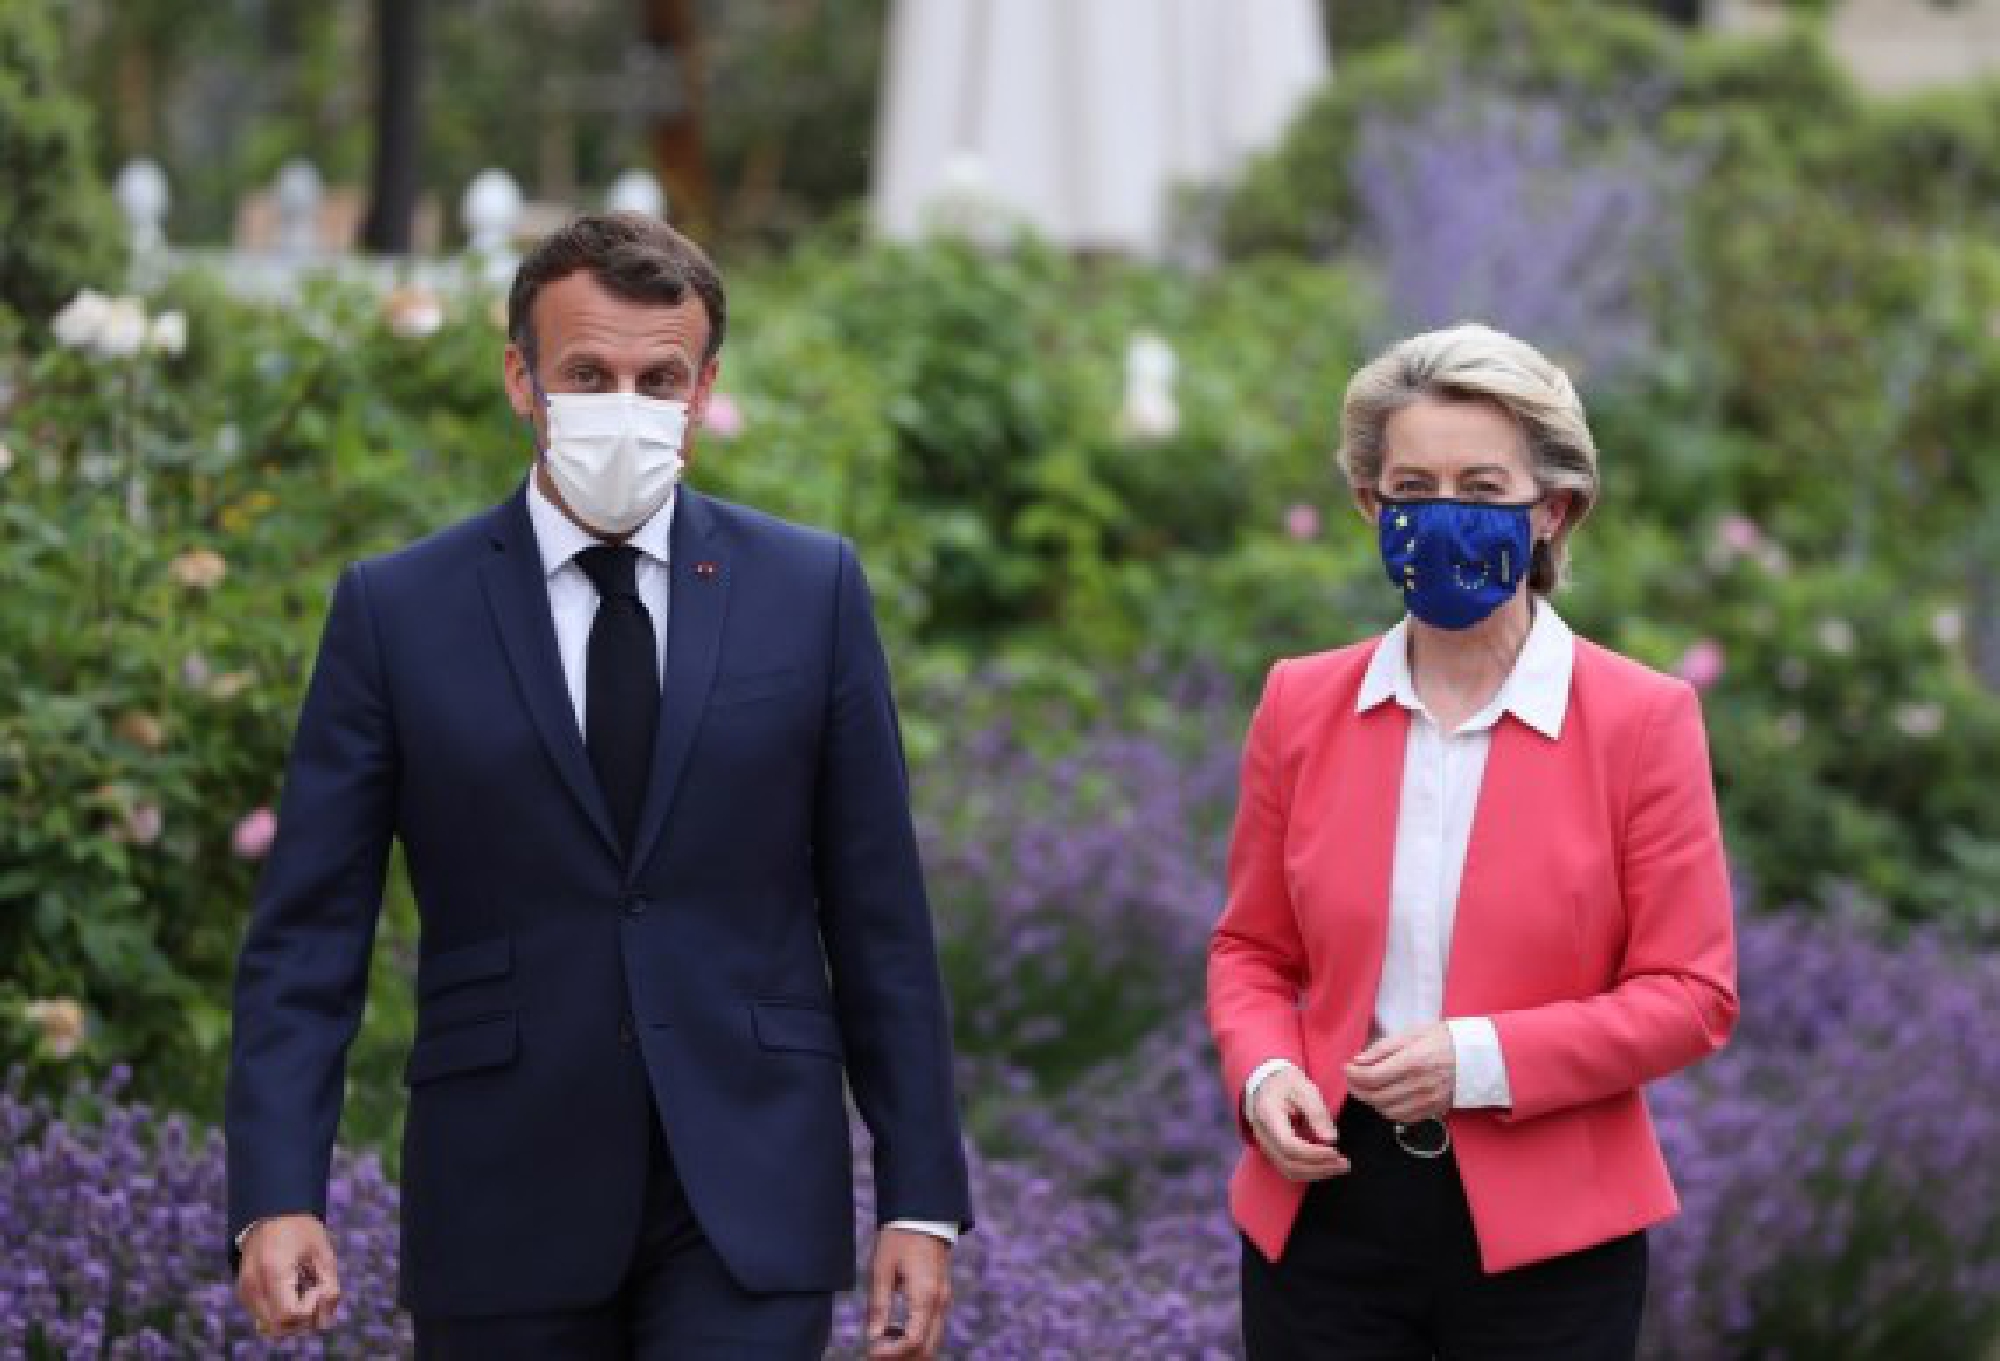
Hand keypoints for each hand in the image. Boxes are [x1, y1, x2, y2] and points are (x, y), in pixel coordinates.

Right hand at [235, 1214, 340, 1340]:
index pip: (288, 1315)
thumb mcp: (324, 1253)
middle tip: (314, 1292)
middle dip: (303, 1320)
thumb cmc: (301, 1230)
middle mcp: (253, 1286)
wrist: (271, 1214)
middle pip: (279, 1328)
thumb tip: (326, 1321)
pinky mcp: (245, 1295)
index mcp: (273, 1271)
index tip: (318, 1287)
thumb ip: (331, 1287)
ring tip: (304, 1291)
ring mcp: (245, 1293)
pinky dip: (282, 1314)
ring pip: (270, 1328)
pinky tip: (293, 1292)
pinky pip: (265, 1319)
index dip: (310, 1310)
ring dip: (293, 1320)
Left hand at [866, 1225, 952, 1358]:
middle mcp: (940, 1303)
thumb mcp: (881, 1270)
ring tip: (882, 1343)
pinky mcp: (942, 1298)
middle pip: (927, 1349)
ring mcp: (944, 1301)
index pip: (912, 1341)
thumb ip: (878, 1306)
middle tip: (875, 1353)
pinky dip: (916, 1340)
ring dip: (909, 1351)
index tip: (871, 1351)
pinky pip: (933, 1330)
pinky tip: (894, 1333)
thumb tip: (872, 1338)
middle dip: (902, 1358)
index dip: (891, 1353)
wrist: (923, 1215)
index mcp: (925, 1296)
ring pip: (932, 1342)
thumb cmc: (899, 1239)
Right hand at [1248, 1067, 1349, 1182]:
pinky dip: (1309, 1171)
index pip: (1289, 1145)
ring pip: (1289, 1170)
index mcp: (1268, 1116)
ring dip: (1316, 1173)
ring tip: (1339, 1167)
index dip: (1314, 1154)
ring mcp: (1265, 1145)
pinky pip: (1289, 1168)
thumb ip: (1317, 1113)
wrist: (1268, 1083)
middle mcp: (1262, 1135)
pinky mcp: (1273, 1151)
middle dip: (1319, 1167)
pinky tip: (1327, 1165)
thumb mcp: (1305, 1089)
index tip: (1336, 1152)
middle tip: (1344, 1164)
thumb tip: (1330, 1139)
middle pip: (1289, 1163)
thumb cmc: (1287, 1084)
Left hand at [1345, 1023, 1454, 1122]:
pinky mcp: (1433, 1111)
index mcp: (1413, 1062)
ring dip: (1370, 1101)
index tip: (1347, 1067)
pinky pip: (1402, 1118)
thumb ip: (1382, 1048)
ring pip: (1386, 1111)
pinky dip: (1387, 1110)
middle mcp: (1420, 1085)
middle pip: (1376, 1096)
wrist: (1477, 1056)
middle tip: (1352, 1079)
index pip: (1372, 1077)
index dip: (1353, 1075)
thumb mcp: (1412, 1034)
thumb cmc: (1443, 1039)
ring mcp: (1427, 1101)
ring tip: (1366, 1088)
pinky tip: (1384, 1098)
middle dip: (1357, 1089)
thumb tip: (1358, 1061)